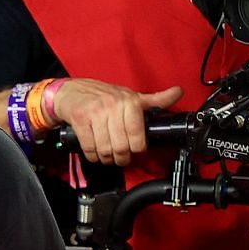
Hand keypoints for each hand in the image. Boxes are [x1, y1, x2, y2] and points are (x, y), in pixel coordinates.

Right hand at [48, 79, 184, 165]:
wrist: (70, 91)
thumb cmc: (101, 95)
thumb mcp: (130, 95)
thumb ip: (155, 99)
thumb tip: (178, 92)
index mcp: (129, 101)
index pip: (138, 136)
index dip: (137, 149)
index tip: (134, 150)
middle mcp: (113, 105)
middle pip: (122, 146)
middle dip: (121, 158)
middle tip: (120, 158)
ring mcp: (96, 112)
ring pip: (106, 149)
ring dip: (106, 158)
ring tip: (107, 156)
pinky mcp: (80, 119)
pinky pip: (89, 147)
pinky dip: (92, 155)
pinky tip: (94, 152)